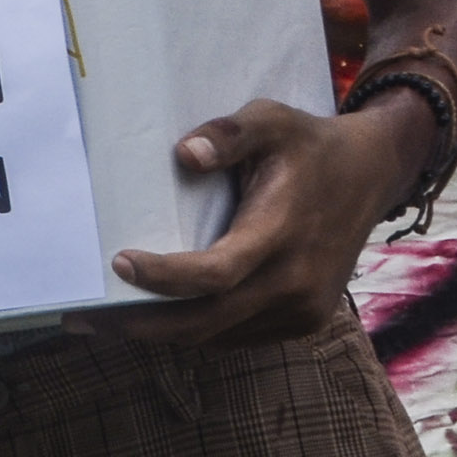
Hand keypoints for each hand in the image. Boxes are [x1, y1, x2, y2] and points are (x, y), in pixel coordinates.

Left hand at [85, 94, 429, 347]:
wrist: (373, 175)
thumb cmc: (309, 144)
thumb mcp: (272, 120)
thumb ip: (230, 132)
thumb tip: (187, 152)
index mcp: (284, 232)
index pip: (216, 272)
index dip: (165, 276)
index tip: (119, 263)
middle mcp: (296, 281)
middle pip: (206, 320)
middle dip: (140, 323)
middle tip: (82, 317)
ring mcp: (303, 308)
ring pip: (218, 335)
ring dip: (161, 333)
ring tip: (105, 321)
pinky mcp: (304, 320)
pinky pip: (237, 335)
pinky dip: (195, 330)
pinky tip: (155, 318)